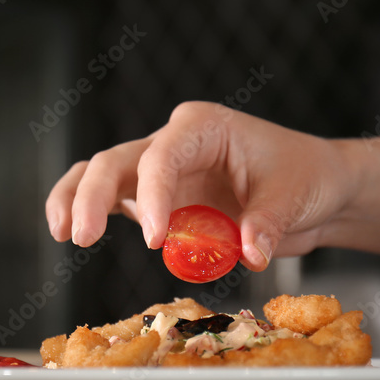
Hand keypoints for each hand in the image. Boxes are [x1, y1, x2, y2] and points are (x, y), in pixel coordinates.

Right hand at [45, 101, 359, 270]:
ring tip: (64, 233)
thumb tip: (248, 251)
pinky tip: (71, 234)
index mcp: (204, 127)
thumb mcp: (295, 196)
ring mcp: (161, 172)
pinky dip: (90, 214)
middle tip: (83, 236)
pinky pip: (113, 201)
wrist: (315, 190)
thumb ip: (267, 223)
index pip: (163, 156)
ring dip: (76, 200)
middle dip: (94, 196)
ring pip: (101, 175)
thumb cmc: (306, 177)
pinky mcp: (158, 200)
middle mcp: (174, 142)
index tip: (156, 237)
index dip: (153, 195)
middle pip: (116, 160)